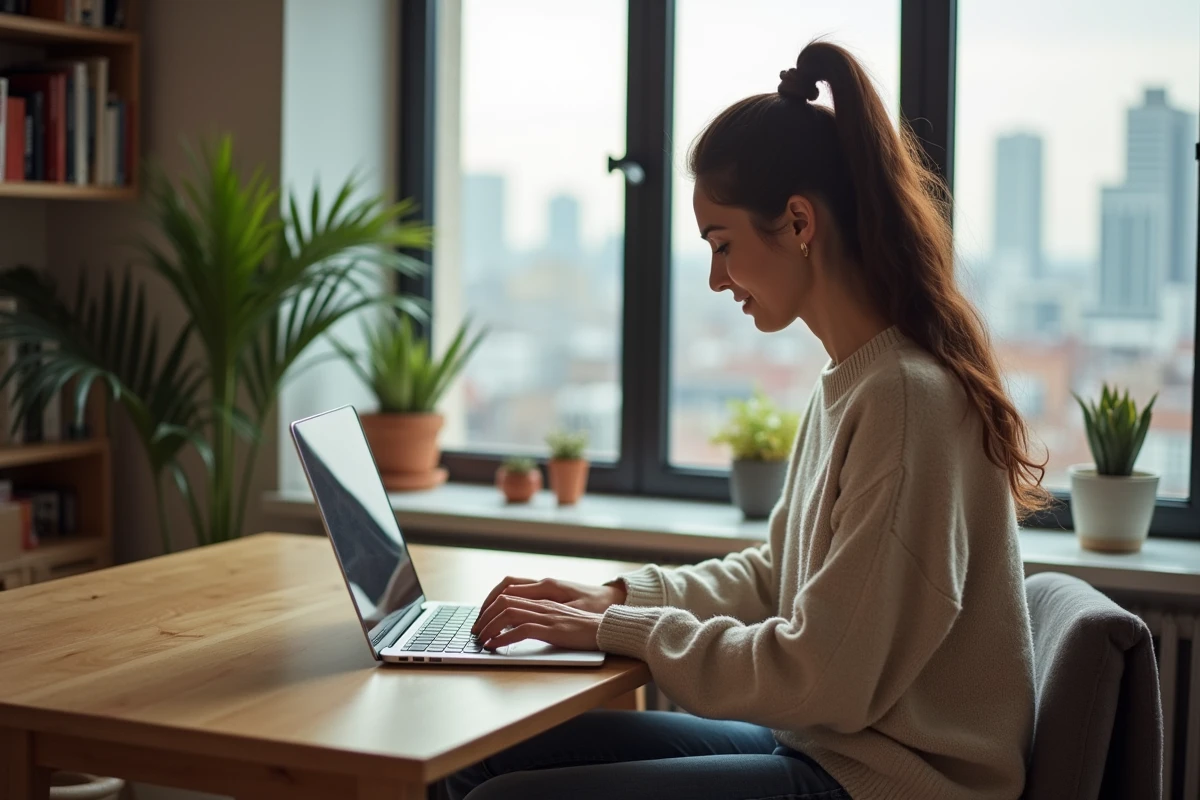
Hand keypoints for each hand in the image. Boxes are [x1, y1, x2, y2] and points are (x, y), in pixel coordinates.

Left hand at [472, 576, 625, 635]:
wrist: (608, 629)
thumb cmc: (586, 627)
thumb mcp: (559, 618)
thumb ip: (539, 617)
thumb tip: (514, 626)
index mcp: (543, 598)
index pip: (508, 593)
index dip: (489, 605)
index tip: (480, 620)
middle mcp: (543, 603)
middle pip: (503, 601)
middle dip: (484, 616)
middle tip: (475, 631)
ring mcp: (547, 615)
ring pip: (508, 613)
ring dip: (489, 626)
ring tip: (481, 639)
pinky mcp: (552, 629)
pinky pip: (521, 630)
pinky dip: (503, 638)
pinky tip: (495, 646)